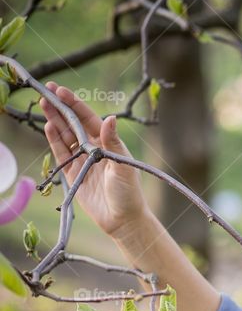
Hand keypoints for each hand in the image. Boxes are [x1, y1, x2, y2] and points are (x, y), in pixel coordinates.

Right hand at [39, 81, 148, 236]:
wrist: (122, 220)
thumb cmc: (129, 192)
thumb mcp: (123, 166)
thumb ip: (113, 143)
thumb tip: (111, 118)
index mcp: (108, 143)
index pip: (88, 118)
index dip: (74, 104)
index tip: (61, 91)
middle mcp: (94, 148)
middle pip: (73, 124)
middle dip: (61, 107)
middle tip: (47, 90)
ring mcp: (82, 160)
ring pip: (65, 135)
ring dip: (55, 120)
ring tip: (44, 103)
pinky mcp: (72, 173)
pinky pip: (61, 153)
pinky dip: (54, 140)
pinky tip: (48, 126)